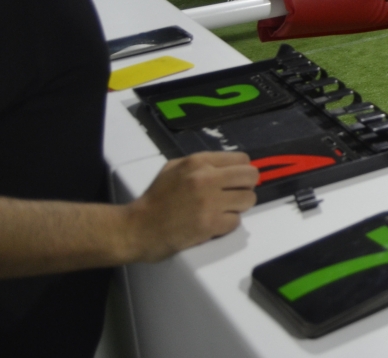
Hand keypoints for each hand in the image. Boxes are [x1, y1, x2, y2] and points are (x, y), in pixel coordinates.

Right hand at [123, 152, 257, 262]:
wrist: (136, 228)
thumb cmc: (155, 199)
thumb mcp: (174, 168)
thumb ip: (202, 164)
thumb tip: (229, 166)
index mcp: (198, 162)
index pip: (242, 159)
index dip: (241, 170)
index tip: (236, 180)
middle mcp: (206, 178)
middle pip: (251, 176)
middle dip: (246, 186)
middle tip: (235, 195)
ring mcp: (209, 202)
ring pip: (248, 199)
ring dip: (239, 207)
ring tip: (223, 210)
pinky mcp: (210, 224)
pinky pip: (236, 222)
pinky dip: (227, 225)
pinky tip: (213, 224)